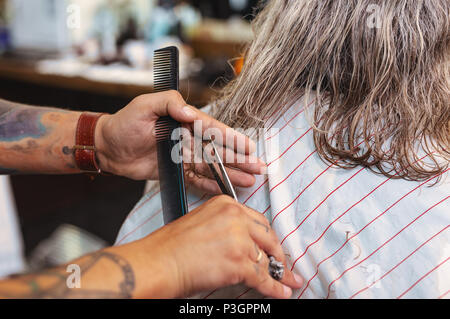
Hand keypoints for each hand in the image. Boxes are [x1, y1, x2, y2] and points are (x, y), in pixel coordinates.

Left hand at [95, 91, 265, 192]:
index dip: (232, 139)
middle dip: (239, 159)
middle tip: (259, 167)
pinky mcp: (175, 171)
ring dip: (230, 173)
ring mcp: (182, 156)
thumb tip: (191, 113)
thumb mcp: (144, 105)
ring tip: (250, 180)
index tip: (249, 147)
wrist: (106, 147)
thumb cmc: (123, 123)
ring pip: (211, 166)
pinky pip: (195, 179)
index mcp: (183, 121)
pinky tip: (224, 190)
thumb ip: (169, 103)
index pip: (212, 131)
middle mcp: (187, 139)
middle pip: (218, 150)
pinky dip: (209, 185)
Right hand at [138, 195, 302, 298]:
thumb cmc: (171, 246)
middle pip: (268, 237)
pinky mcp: (240, 263)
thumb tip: (243, 245)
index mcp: (225, 205)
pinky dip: (274, 289)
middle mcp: (236, 218)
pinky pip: (264, 278)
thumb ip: (226, 228)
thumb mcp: (201, 223)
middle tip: (282, 265)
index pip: (257, 221)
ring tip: (286, 282)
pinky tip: (281, 292)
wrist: (158, 262)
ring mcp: (239, 240)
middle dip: (277, 254)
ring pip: (267, 260)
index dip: (267, 238)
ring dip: (278, 274)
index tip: (271, 247)